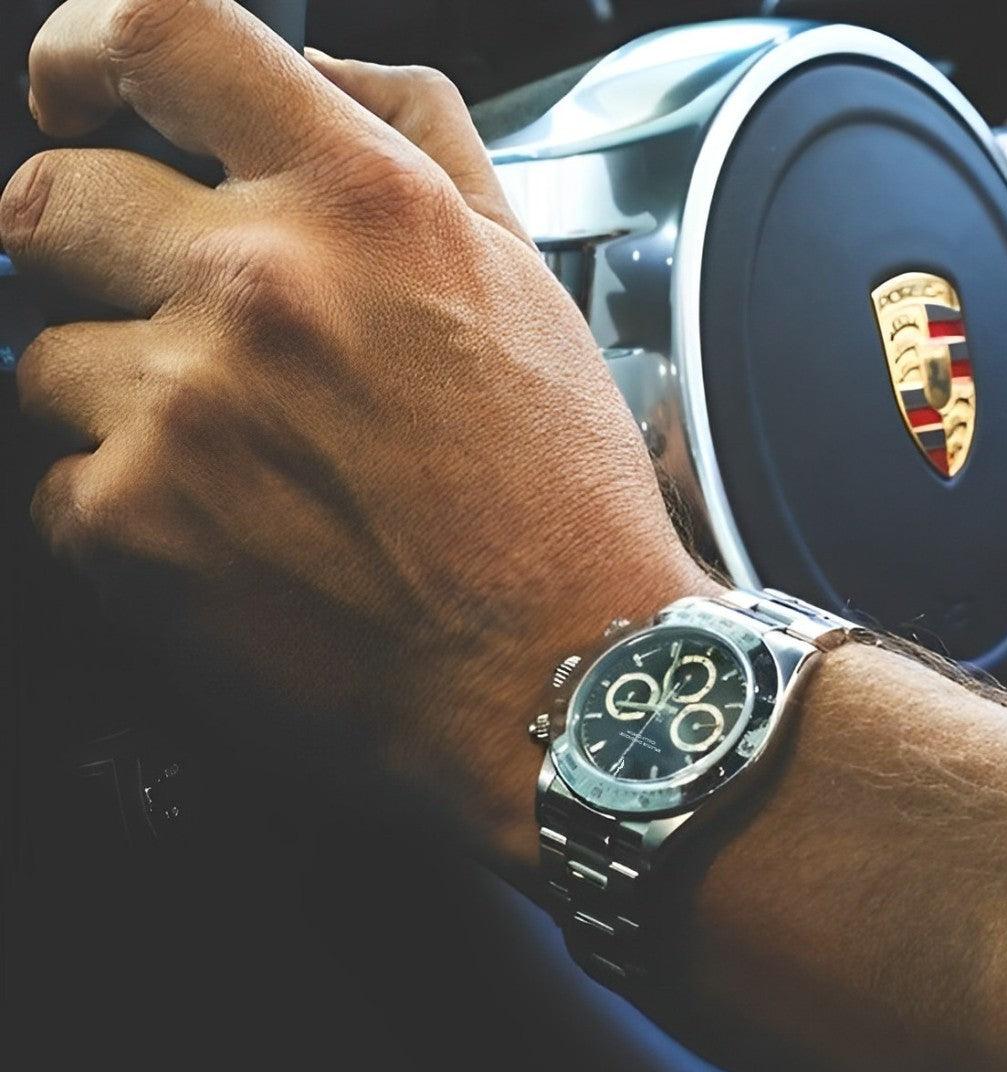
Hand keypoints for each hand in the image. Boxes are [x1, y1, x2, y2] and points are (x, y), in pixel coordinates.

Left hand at [1, 0, 708, 879]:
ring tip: (236, 467)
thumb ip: (420, 136)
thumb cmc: (558, 496)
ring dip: (115, 400)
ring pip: (43, 358)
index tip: (83, 91)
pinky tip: (228, 540)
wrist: (558, 675)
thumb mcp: (526, 282)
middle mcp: (261, 289)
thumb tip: (316, 64)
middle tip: (159, 318)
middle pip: (48, 198)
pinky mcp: (132, 530)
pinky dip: (122, 510)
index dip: (91, 50)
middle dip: (81, 249)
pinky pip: (59, 485)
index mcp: (363, 207)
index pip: (164, 34)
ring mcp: (182, 410)